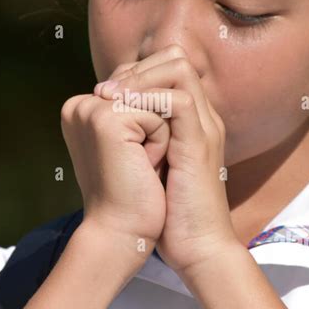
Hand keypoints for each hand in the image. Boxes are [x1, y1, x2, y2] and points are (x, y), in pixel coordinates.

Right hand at [60, 90, 169, 271]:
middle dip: (158, 125)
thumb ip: (140, 106)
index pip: (140, 87)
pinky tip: (141, 169)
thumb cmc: (137, 193)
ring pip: (155, 99)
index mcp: (84, 108)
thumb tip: (167, 71)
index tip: (135, 159)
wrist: (127, 233)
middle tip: (139, 164)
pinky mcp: (105, 118)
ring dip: (160, 135)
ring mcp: (90, 108)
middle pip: (148, 88)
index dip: (154, 123)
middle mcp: (80, 104)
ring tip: (141, 166)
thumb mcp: (138, 140)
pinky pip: (158, 114)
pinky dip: (160, 143)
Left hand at [94, 45, 238, 274]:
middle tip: (104, 91)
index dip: (135, 73)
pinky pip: (178, 100)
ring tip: (109, 98)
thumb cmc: (170, 216)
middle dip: (136, 68)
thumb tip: (104, 127)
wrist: (197, 249)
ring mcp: (204, 128)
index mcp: (191, 122)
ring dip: (139, 78)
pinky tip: (120, 113)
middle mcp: (202, 118)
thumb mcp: (148, 170)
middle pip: (176, 59)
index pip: (169, 69)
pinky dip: (146, 100)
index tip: (105, 93)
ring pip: (178, 69)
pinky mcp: (200, 144)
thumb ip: (137, 143)